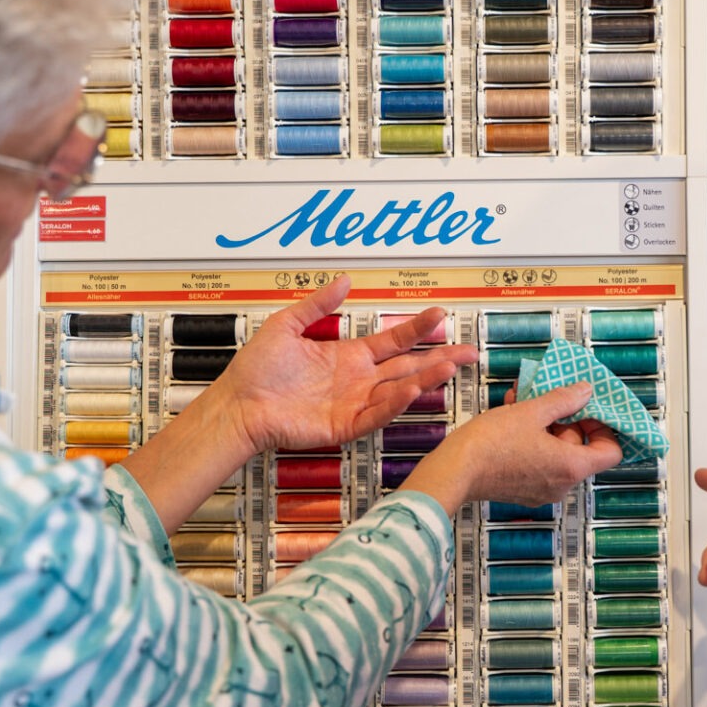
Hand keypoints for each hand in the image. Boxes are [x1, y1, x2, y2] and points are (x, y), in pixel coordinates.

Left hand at [218, 275, 473, 453]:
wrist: (238, 404)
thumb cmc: (256, 370)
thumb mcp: (287, 324)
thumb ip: (318, 304)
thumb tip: (343, 280)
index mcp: (348, 357)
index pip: (393, 340)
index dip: (417, 328)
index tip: (438, 314)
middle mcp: (356, 380)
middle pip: (407, 366)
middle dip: (439, 358)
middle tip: (468, 350)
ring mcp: (353, 403)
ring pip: (399, 389)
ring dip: (425, 378)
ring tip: (450, 365)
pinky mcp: (344, 426)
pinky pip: (376, 413)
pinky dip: (396, 402)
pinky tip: (412, 388)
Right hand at [400, 382, 623, 511]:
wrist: (454, 471)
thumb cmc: (491, 443)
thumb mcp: (531, 412)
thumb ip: (563, 400)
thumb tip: (585, 392)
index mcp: (571, 467)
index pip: (611, 452)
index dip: (604, 428)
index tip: (588, 410)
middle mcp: (561, 484)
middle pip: (579, 448)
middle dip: (564, 419)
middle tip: (546, 397)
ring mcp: (542, 490)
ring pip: (555, 452)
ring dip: (543, 424)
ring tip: (521, 401)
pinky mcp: (523, 490)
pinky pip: (538, 461)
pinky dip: (531, 440)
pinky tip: (510, 416)